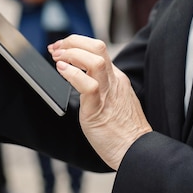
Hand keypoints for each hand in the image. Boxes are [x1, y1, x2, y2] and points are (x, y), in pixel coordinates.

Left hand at [48, 35, 151, 169]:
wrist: (136, 151)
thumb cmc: (121, 132)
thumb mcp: (113, 101)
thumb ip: (101, 87)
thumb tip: (80, 79)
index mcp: (116, 78)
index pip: (97, 49)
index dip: (76, 44)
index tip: (60, 48)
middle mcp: (113, 81)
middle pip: (98, 47)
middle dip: (73, 42)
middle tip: (56, 48)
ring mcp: (108, 93)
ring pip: (95, 60)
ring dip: (72, 54)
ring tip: (57, 58)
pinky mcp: (99, 108)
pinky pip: (88, 85)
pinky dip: (72, 74)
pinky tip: (62, 71)